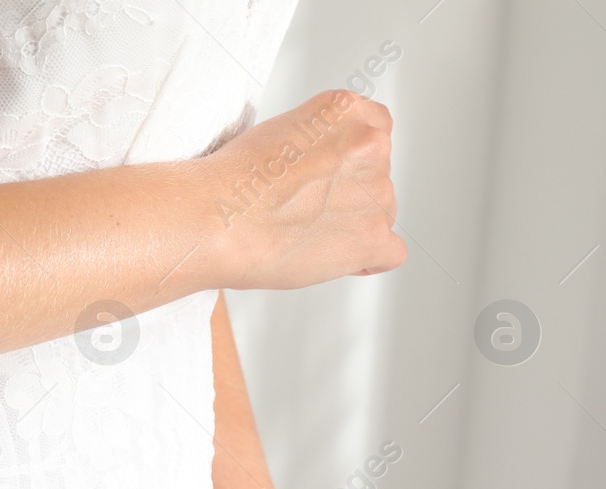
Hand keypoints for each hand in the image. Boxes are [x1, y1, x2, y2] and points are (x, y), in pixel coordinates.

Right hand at [204, 90, 405, 288]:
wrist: (215, 219)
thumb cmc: (231, 183)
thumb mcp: (277, 131)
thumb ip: (316, 143)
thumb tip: (323, 171)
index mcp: (346, 110)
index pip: (374, 131)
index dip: (349, 160)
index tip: (330, 175)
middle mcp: (369, 145)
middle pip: (377, 176)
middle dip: (349, 195)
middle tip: (306, 209)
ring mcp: (376, 192)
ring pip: (381, 215)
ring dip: (352, 227)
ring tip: (305, 234)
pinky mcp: (372, 237)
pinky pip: (390, 253)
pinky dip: (366, 260)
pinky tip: (338, 258)